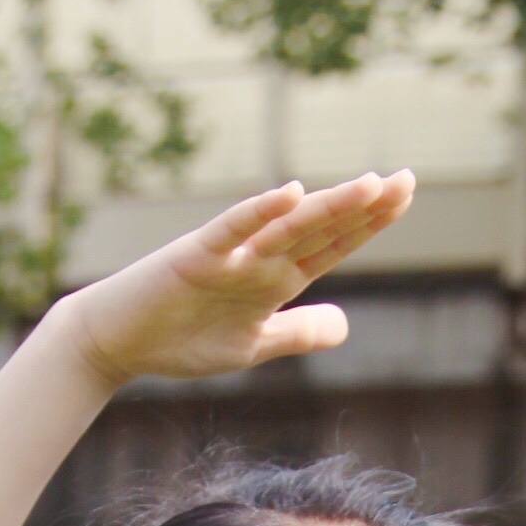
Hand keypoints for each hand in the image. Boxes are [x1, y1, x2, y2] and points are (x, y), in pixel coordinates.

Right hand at [66, 175, 416, 393]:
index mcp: (275, 278)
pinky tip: (290, 194)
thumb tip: (346, 326)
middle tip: (407, 179)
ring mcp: (229, 255)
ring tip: (370, 186)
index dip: (369, 223)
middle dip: (364, 207)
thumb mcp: (253, 345)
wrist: (118, 342)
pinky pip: (232, 230)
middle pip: (320, 228)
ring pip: (288, 226)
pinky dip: (259, 213)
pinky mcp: (195, 257)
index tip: (404, 196)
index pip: (332, 244)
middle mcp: (259, 258)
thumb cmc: (180, 339)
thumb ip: (297, 332)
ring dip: (329, 207)